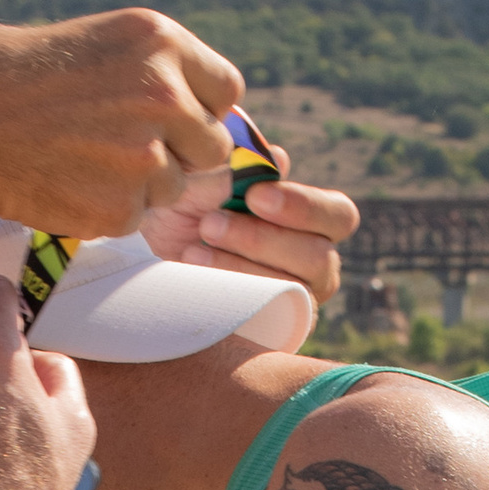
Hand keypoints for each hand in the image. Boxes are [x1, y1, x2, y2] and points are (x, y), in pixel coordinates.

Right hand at [0, 11, 244, 242]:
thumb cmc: (30, 81)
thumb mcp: (103, 47)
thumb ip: (162, 73)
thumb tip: (212, 114)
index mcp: (161, 43)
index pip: (226, 90)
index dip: (200, 109)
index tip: (172, 118)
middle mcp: (164, 94)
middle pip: (212, 146)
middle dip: (180, 153)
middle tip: (125, 148)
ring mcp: (146, 155)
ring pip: (175, 188)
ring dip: (141, 185)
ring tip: (85, 160)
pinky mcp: (123, 206)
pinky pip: (137, 217)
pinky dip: (109, 209)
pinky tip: (69, 182)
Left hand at [144, 170, 357, 304]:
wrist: (149, 247)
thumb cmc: (189, 204)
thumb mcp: (206, 176)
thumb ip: (240, 167)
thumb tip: (279, 160)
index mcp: (314, 221)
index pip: (339, 215)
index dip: (304, 207)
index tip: (254, 195)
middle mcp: (314, 263)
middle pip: (317, 258)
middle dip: (261, 240)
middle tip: (210, 223)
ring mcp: (296, 302)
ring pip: (289, 290)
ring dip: (240, 267)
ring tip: (194, 246)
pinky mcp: (269, 329)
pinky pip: (262, 318)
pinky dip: (229, 295)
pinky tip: (197, 275)